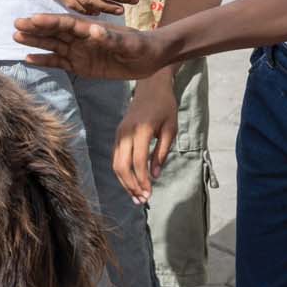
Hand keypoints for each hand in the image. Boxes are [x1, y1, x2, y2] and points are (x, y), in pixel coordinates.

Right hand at [13, 13, 168, 79]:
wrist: (151, 58)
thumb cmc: (143, 46)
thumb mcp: (130, 43)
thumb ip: (111, 39)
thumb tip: (93, 31)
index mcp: (92, 28)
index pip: (67, 24)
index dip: (49, 22)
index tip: (32, 19)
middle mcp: (82, 38)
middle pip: (55, 32)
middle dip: (36, 29)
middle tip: (15, 26)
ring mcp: (80, 51)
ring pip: (53, 46)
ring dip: (36, 42)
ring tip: (16, 38)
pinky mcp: (81, 66)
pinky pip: (60, 62)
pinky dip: (45, 61)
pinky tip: (29, 59)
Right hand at [113, 73, 179, 202]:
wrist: (151, 86)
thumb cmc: (165, 106)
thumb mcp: (171, 129)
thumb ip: (162, 153)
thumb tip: (155, 175)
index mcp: (142, 130)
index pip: (138, 162)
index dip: (143, 180)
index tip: (149, 193)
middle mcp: (126, 132)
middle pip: (122, 166)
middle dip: (131, 186)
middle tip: (142, 200)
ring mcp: (119, 133)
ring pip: (116, 164)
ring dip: (125, 182)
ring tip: (136, 196)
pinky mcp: (117, 134)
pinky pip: (116, 157)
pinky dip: (122, 172)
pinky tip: (131, 182)